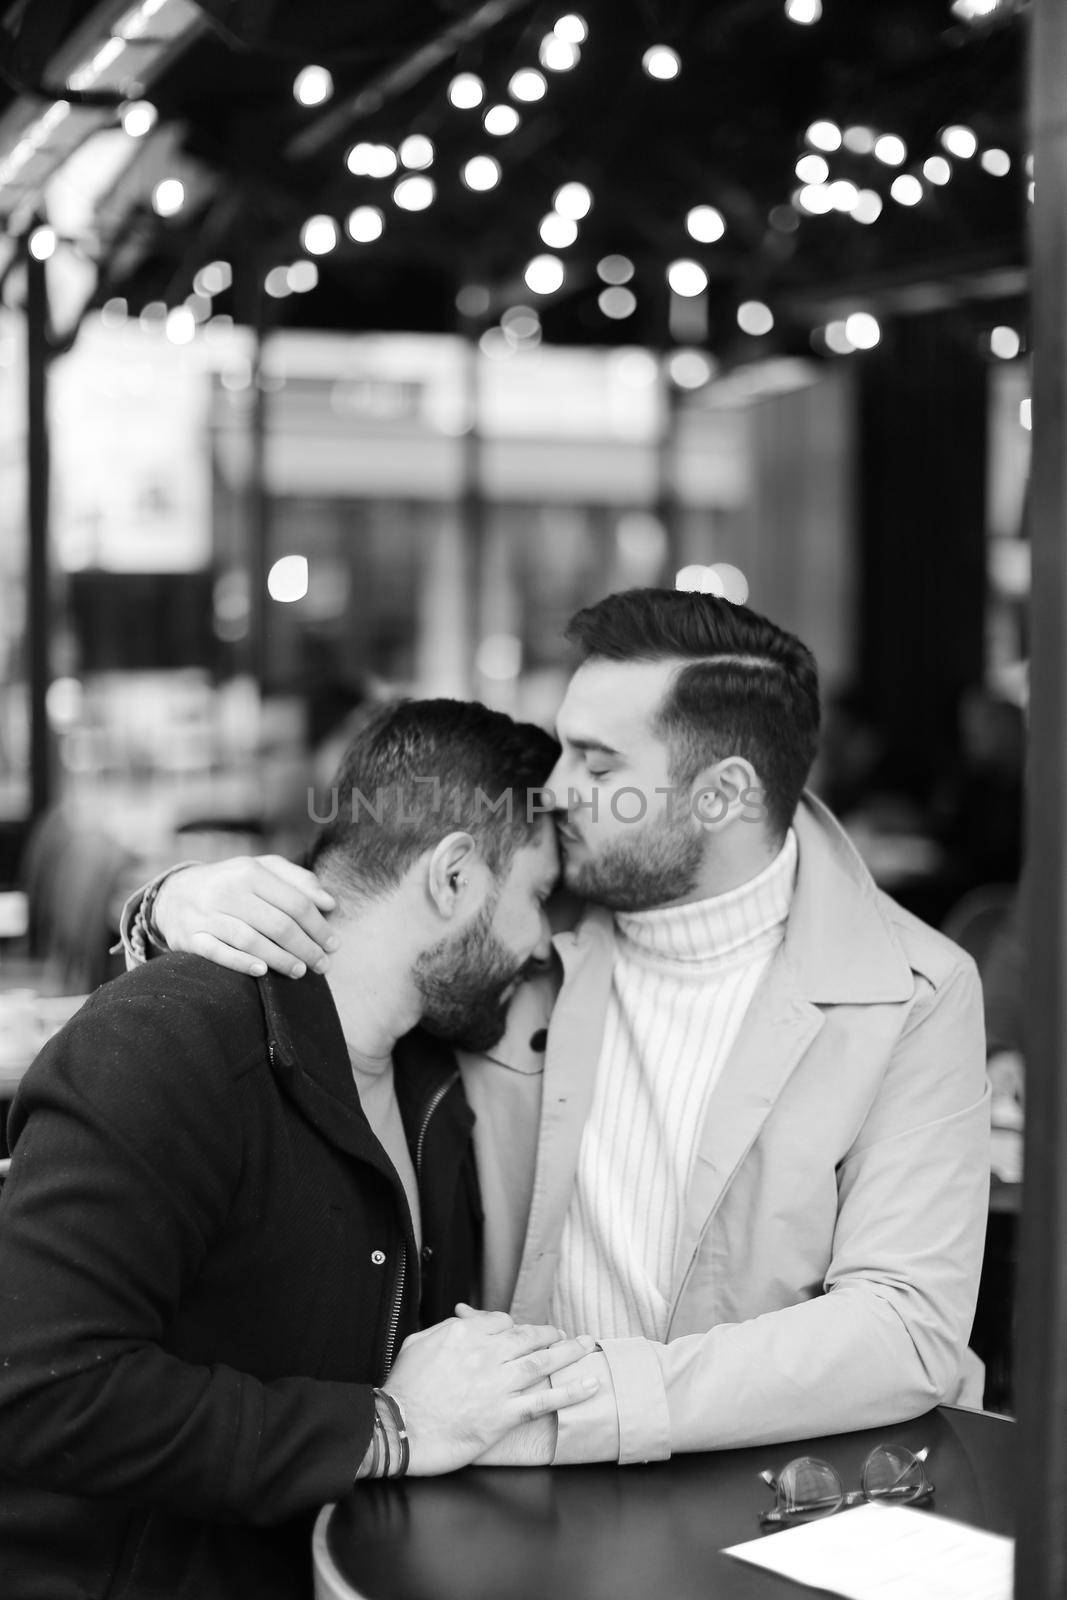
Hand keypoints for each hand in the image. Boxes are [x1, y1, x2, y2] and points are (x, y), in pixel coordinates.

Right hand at [153, 856, 338, 978]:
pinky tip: (262, 972)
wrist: (174, 893)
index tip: (334, 945)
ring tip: (300, 971)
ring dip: (281, 960)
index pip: (295, 902)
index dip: (319, 926)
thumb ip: (298, 880)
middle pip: (278, 924)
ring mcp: (206, 915)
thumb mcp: (262, 870)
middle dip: (306, 948)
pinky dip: (241, 963)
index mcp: (249, 871)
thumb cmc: (232, 883)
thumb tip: (329, 903)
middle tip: (323, 965)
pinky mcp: (189, 937)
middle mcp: (227, 891)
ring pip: (251, 940)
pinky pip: (218, 953)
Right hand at [385, 1308, 598, 1475]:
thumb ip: (446, 1328)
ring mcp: (498, 1384)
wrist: (400, 1428)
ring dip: (570, 1352)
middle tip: (567, 1334)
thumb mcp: (418, 1343)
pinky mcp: (504, 1414)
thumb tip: (464, 1319)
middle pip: (529, 1337)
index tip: (524, 1334)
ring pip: (542, 1362)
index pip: (502, 1322)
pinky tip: (589, 1384)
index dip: (516, 1328)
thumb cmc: (403, 1388)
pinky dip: (570, 1391)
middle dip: (551, 1334)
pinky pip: (544, 1400)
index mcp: (465, 1333)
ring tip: (587, 1346)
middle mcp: (486, 1354)